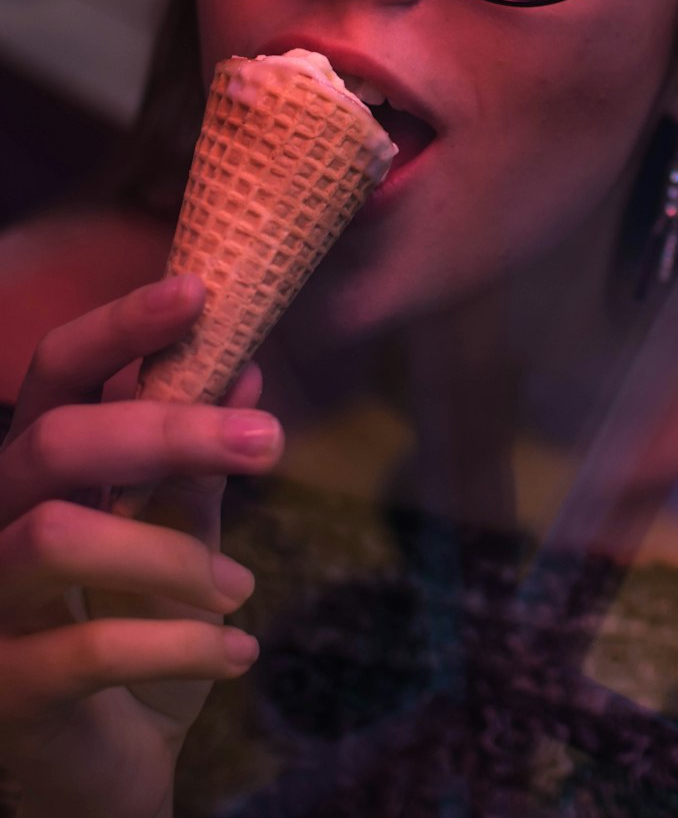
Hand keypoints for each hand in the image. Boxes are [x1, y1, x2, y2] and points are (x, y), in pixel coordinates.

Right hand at [0, 274, 283, 817]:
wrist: (98, 774)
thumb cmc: (132, 633)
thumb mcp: (176, 538)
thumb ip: (196, 465)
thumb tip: (247, 372)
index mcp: (32, 471)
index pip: (52, 374)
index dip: (118, 327)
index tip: (199, 290)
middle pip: (54, 442)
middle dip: (166, 429)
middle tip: (268, 442)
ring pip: (57, 538)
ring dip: (172, 555)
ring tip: (241, 590)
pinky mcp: (2, 692)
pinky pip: (87, 651)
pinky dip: (182, 644)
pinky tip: (237, 652)